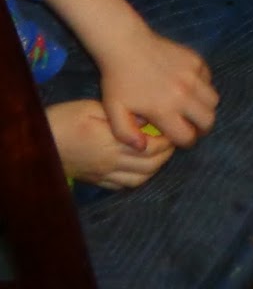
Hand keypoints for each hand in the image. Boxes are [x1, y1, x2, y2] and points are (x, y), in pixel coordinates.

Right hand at [47, 99, 175, 189]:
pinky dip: (138, 178)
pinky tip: (141, 167)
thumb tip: (145, 118)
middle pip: (150, 166)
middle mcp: (111, 162)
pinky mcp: (95, 180)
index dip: (168, 142)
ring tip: (160, 154)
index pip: (152, 148)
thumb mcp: (92, 108)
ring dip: (155, 168)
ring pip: (139, 179)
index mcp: (113, 143)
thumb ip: (120, 116)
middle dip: (166, 155)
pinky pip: (122, 186)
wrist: (38, 143)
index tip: (174, 131)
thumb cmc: (64, 119)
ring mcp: (103, 174)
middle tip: (172, 142)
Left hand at [97, 27, 217, 148]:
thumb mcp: (114, 110)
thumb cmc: (118, 80)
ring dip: (205, 108)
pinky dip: (203, 88)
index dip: (184, 142)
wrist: (127, 45)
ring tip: (192, 108)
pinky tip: (187, 87)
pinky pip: (209, 80)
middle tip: (191, 126)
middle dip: (201, 128)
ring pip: (213, 101)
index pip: (188, 136)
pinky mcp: (197, 61)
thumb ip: (126, 134)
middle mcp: (184, 94)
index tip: (178, 138)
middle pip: (208, 120)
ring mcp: (193, 76)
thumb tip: (144, 147)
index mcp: (164, 109)